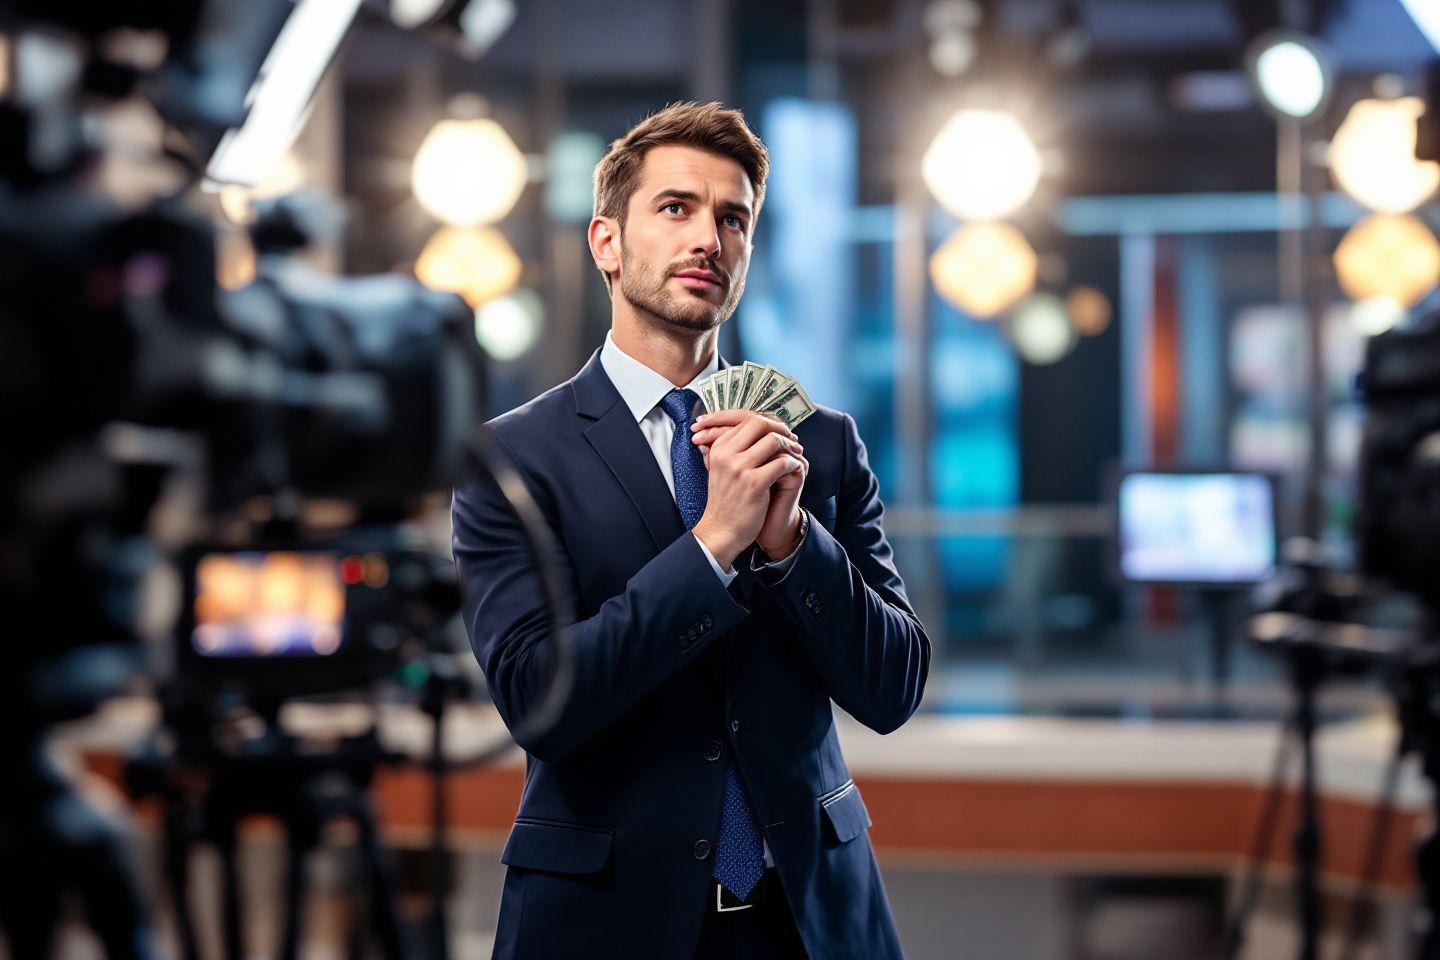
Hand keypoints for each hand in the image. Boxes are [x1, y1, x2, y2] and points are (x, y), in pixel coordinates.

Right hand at [689, 411, 803, 569]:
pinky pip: (781, 462)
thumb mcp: (720, 470)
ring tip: (795, 455)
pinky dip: (792, 463)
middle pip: (759, 423)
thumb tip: (755, 430)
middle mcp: (726, 454)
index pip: (746, 420)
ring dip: (789, 446)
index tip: (780, 433)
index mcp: (719, 448)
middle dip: (779, 429)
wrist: (721, 531)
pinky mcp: (753, 483)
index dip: (768, 424)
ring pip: (773, 440)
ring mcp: (739, 468)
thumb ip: (732, 450)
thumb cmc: (725, 501)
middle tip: (791, 439)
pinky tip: (794, 470)